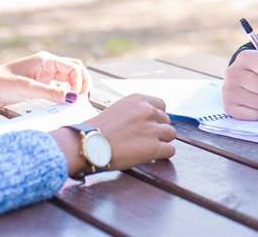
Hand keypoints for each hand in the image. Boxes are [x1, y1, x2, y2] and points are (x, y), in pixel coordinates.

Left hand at [0, 51, 90, 108]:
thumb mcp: (26, 89)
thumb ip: (51, 93)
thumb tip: (73, 99)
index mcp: (46, 60)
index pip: (73, 67)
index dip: (79, 81)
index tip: (77, 97)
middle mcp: (47, 65)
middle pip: (75, 70)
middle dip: (82, 82)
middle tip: (82, 98)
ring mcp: (44, 75)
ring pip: (69, 79)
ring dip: (74, 88)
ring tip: (75, 101)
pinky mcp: (39, 84)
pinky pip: (58, 87)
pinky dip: (64, 94)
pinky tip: (63, 103)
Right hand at [50, 94, 176, 174]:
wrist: (86, 145)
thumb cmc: (97, 130)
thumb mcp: (117, 110)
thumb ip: (135, 111)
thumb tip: (150, 120)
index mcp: (139, 100)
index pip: (161, 105)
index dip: (156, 117)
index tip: (148, 125)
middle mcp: (148, 111)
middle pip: (166, 121)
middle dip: (157, 130)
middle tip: (143, 140)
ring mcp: (152, 129)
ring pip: (170, 134)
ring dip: (162, 141)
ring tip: (146, 148)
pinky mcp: (153, 147)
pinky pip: (170, 150)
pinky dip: (163, 154)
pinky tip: (152, 156)